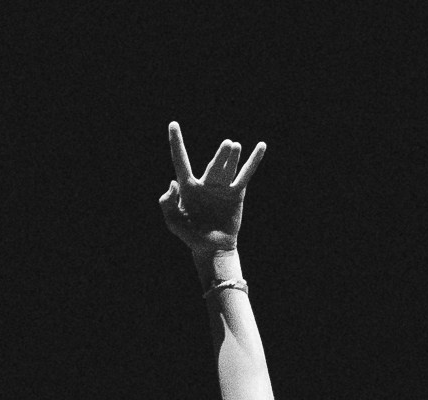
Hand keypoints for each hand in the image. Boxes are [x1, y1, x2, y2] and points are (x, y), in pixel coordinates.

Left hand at [159, 120, 264, 256]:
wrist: (212, 247)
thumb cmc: (190, 236)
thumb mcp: (173, 222)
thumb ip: (167, 203)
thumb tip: (172, 181)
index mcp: (187, 188)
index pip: (180, 160)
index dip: (176, 143)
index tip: (173, 124)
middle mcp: (205, 184)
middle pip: (212, 164)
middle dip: (220, 156)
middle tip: (228, 145)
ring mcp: (221, 187)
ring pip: (227, 166)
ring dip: (231, 156)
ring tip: (233, 146)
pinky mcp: (236, 193)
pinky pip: (245, 174)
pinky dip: (253, 161)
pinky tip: (260, 147)